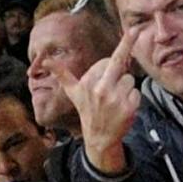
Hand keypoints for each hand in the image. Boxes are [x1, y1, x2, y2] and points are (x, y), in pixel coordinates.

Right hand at [63, 33, 139, 173]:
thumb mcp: (72, 91)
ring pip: (131, 79)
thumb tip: (44, 61)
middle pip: (120, 64)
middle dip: (122, 67)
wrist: (99, 137)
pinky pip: (137, 92)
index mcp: (87, 82)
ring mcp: (115, 98)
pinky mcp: (129, 107)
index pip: (108, 60)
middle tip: (113, 85)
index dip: (110, 66)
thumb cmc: (87, 109)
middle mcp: (100, 89)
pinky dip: (133, 99)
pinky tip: (123, 107)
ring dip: (126, 88)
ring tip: (116, 100)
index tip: (126, 44)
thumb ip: (60, 73)